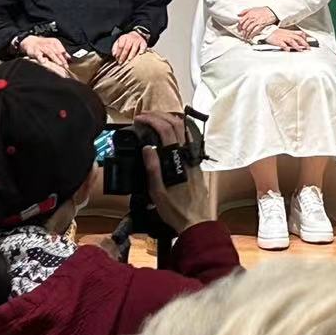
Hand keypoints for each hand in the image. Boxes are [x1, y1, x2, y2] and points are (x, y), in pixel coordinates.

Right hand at [18, 35, 70, 73]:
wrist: (30, 41)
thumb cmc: (43, 45)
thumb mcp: (53, 46)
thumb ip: (61, 52)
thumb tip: (69, 57)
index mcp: (54, 42)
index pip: (61, 50)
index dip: (65, 57)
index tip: (69, 63)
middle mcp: (49, 44)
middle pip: (57, 52)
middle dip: (62, 59)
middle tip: (66, 65)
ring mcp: (42, 47)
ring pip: (50, 53)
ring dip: (55, 59)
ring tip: (59, 64)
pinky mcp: (35, 51)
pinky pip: (38, 55)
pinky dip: (41, 58)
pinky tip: (44, 62)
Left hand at [110, 31, 149, 63]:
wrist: (136, 34)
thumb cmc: (126, 41)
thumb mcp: (119, 41)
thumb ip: (115, 48)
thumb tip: (114, 55)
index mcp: (124, 37)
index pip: (120, 46)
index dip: (118, 53)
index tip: (117, 58)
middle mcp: (130, 38)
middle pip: (127, 48)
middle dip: (123, 55)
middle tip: (121, 62)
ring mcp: (137, 40)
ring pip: (134, 48)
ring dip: (131, 54)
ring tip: (129, 60)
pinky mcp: (143, 42)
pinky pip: (143, 46)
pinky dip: (142, 50)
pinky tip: (140, 54)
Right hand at [134, 112, 215, 232]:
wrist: (196, 219)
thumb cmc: (176, 209)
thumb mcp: (158, 192)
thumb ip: (153, 168)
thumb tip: (147, 147)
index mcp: (177, 159)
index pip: (166, 130)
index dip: (152, 119)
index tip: (140, 118)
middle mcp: (187, 154)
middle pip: (176, 124)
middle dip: (159, 115)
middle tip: (145, 115)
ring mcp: (193, 156)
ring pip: (183, 129)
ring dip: (168, 119)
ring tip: (153, 119)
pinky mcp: (195, 161)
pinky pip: (187, 138)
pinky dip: (176, 129)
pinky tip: (167, 132)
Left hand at [236, 6, 278, 40]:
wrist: (271, 11)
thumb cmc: (262, 10)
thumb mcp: (252, 8)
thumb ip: (245, 11)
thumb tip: (238, 14)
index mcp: (249, 13)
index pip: (241, 21)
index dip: (239, 26)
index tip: (238, 28)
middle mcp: (252, 18)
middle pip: (244, 26)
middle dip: (242, 31)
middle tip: (241, 34)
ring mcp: (256, 22)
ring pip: (248, 29)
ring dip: (246, 34)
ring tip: (245, 37)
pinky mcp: (260, 25)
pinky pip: (254, 31)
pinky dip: (251, 35)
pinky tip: (250, 37)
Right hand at [265, 27, 310, 50]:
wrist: (267, 31)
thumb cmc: (276, 33)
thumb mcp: (285, 33)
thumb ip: (292, 37)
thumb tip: (298, 43)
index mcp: (290, 32)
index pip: (300, 34)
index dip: (305, 38)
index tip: (308, 43)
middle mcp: (287, 34)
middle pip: (298, 38)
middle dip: (304, 43)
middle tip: (308, 48)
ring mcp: (282, 37)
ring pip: (291, 40)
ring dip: (296, 45)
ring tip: (300, 50)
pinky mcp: (277, 41)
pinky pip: (282, 44)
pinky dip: (285, 47)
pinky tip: (288, 50)